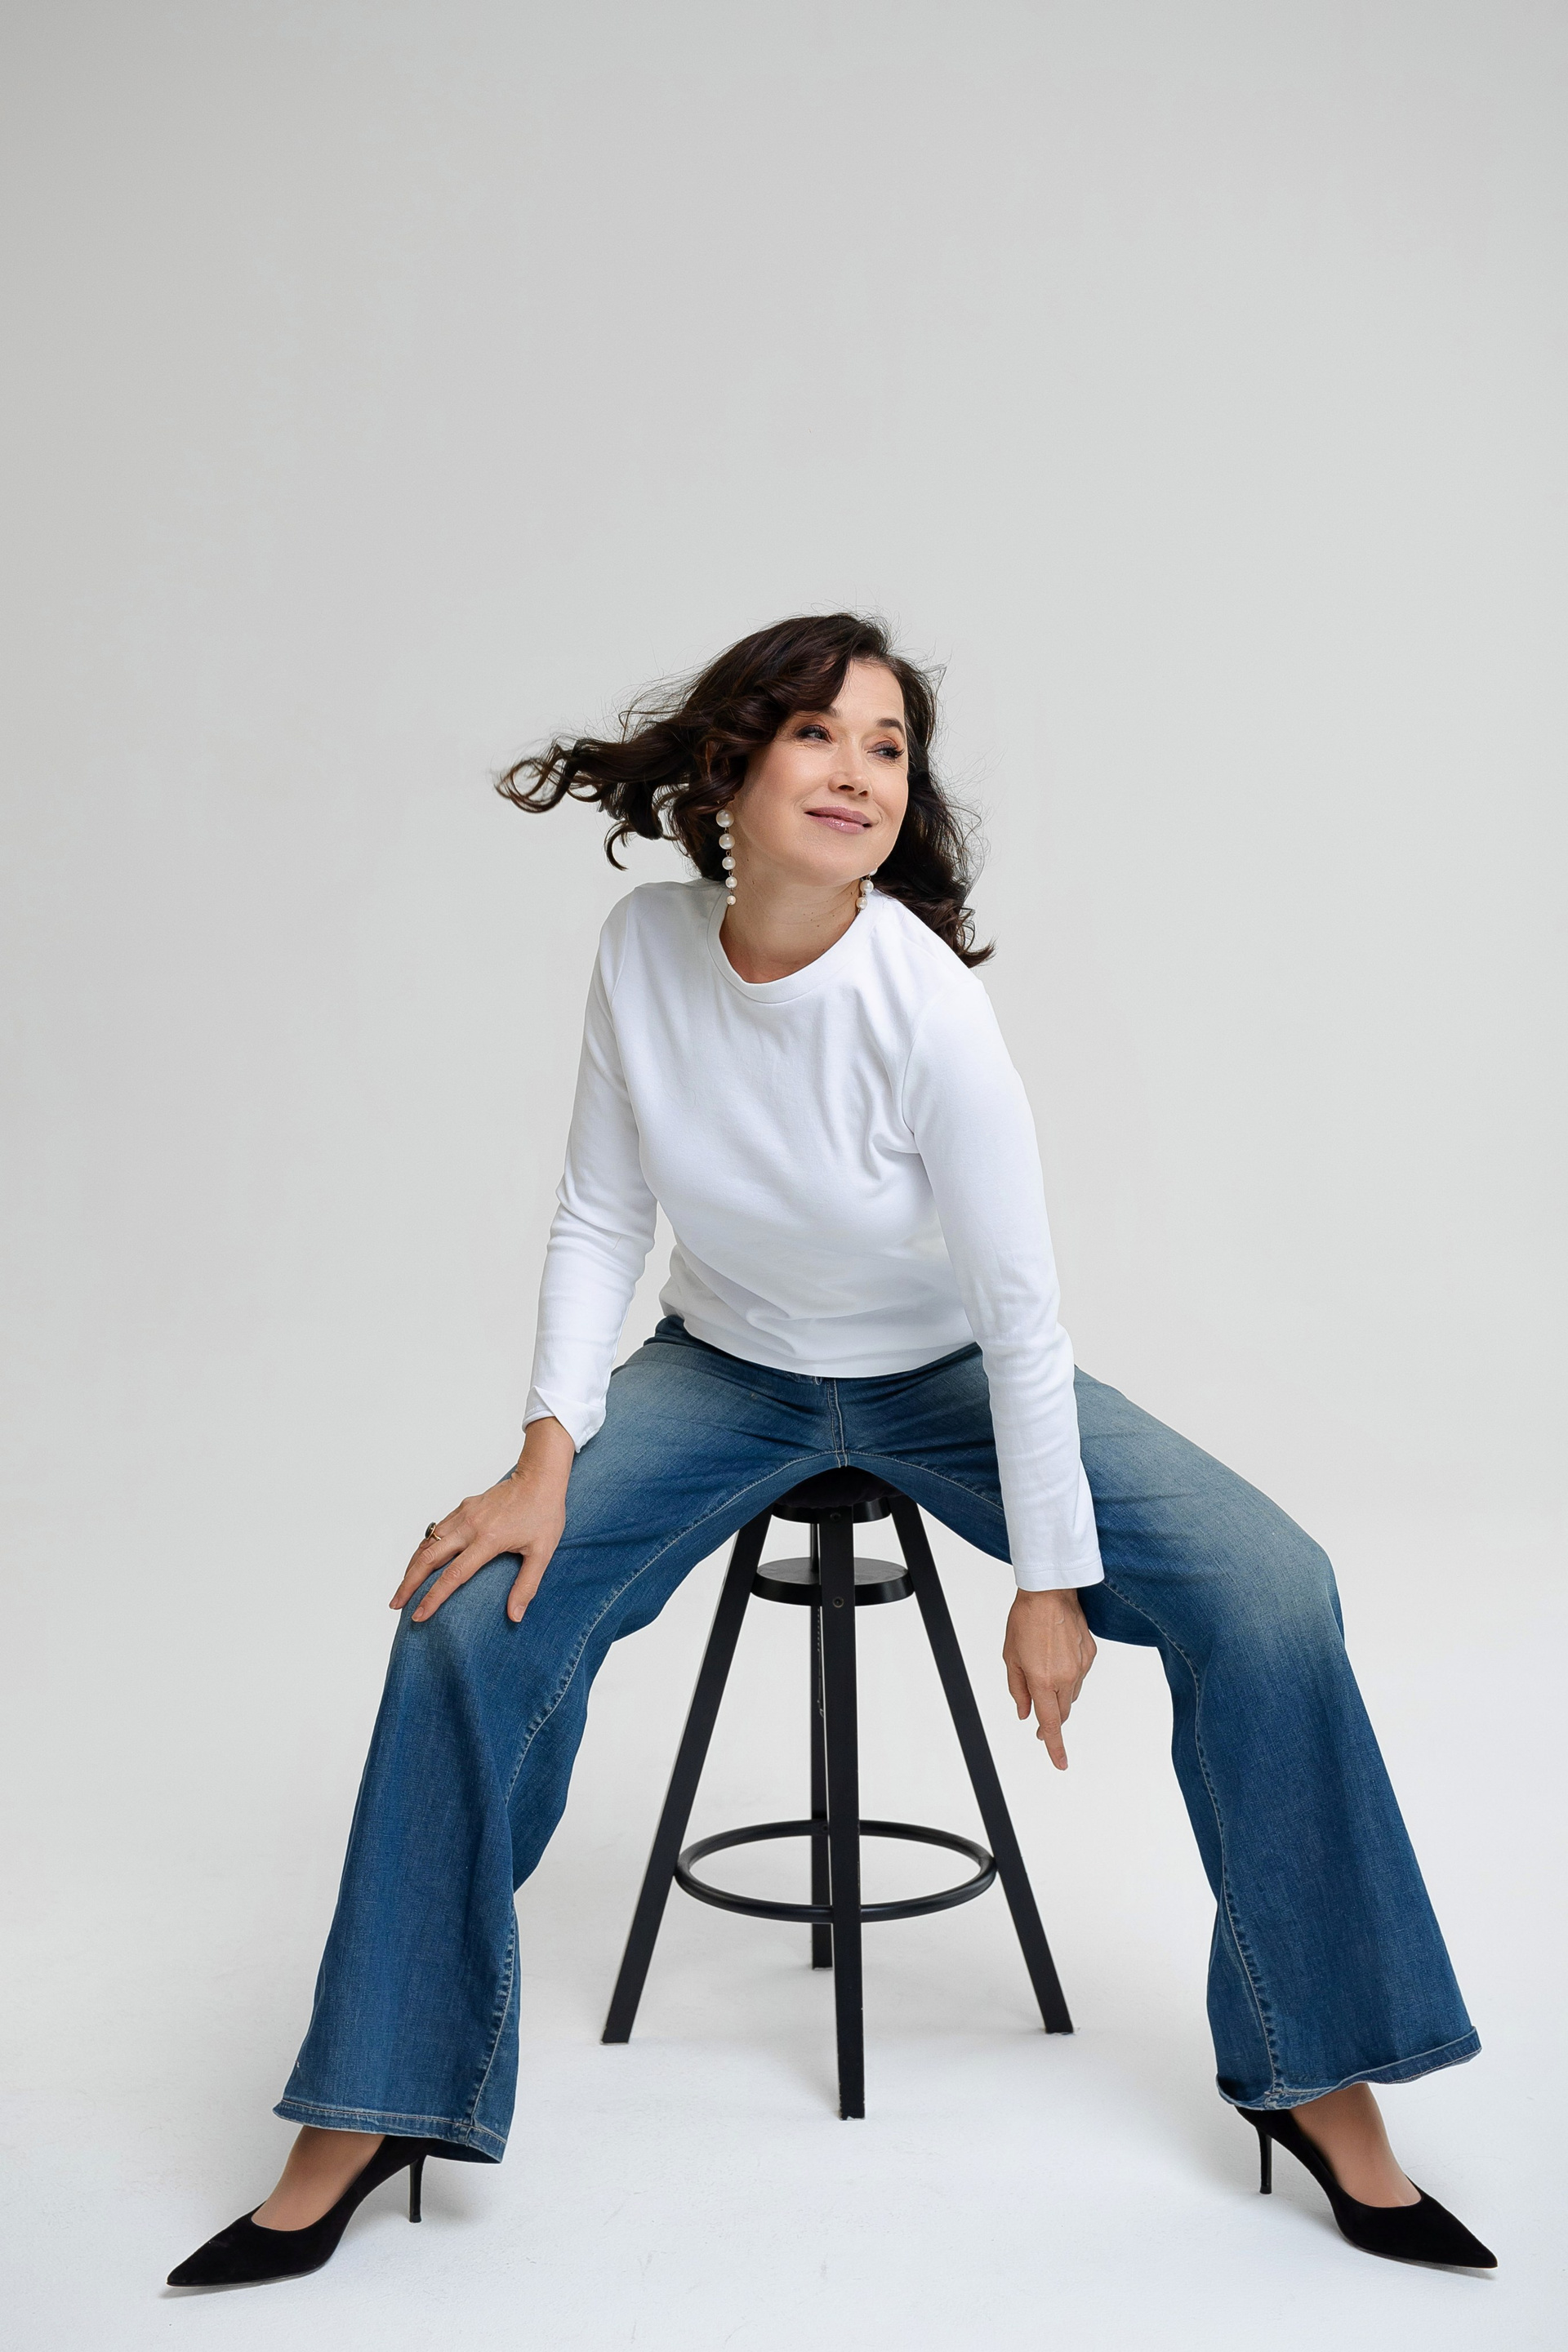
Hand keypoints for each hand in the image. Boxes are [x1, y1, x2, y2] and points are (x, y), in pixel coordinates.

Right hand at [389, 1417, 574, 1625]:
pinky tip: (419, 1561)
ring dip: (411, 1566)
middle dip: (408, 1584)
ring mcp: (463, 1515)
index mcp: (488, 1540)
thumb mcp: (542, 1553)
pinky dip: (423, 1548)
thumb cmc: (544, 1514)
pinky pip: (436, 1530)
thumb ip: (526, 1585)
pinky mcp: (463, 1507)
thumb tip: (515, 1616)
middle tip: (395, 1604)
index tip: (419, 1616)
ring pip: (427, 1543)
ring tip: (402, 1587)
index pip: (453, 1576)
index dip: (433, 1598)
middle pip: (428, 1559)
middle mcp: (469, 1526)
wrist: (539, 1477)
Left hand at [1003, 1587, 1096, 1769]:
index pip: (1050, 1724)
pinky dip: (1068, 1676)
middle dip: (1051, 1719)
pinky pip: (1079, 1676)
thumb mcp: (1011, 1657)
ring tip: (1044, 1671)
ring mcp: (1081, 1666)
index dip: (1054, 1746)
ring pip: (1071, 1695)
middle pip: (1061, 1712)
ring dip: (1058, 1695)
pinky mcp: (1090, 1655)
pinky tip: (1057, 1657)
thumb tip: (1025, 1713)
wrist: (1050, 1591)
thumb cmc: (1026, 1619)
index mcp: (1042, 1680)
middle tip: (1039, 1721)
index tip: (1060, 1763)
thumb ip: (1018, 1689)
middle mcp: (1065, 1677)